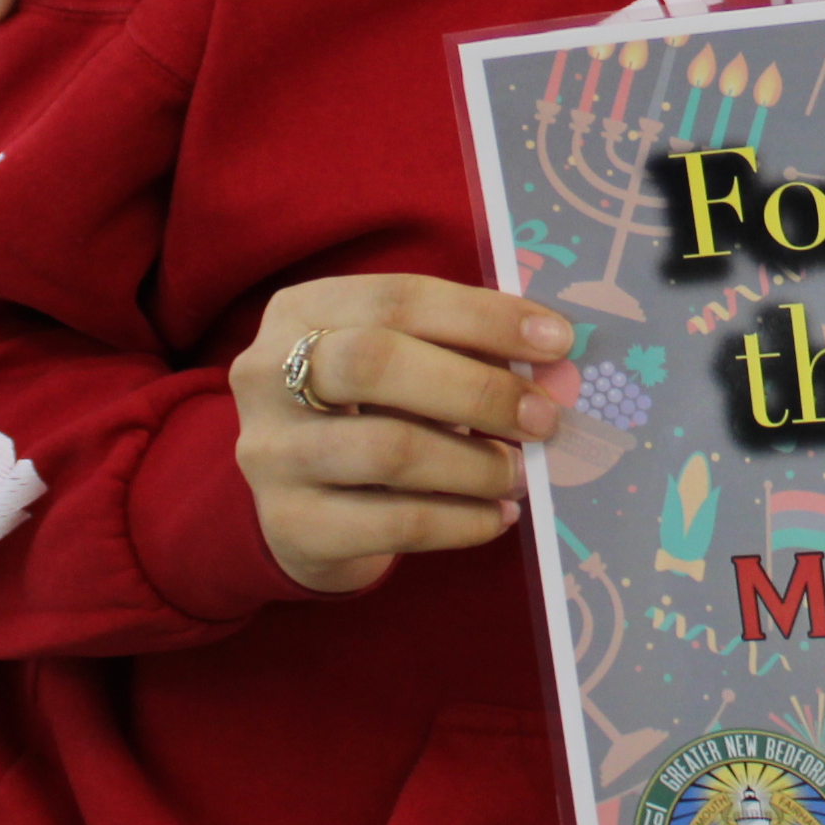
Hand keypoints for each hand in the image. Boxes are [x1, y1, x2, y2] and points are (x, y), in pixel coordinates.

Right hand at [232, 276, 574, 593]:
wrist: (303, 514)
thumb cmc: (369, 416)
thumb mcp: (400, 367)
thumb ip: (460, 353)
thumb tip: (551, 368)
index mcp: (302, 312)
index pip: (398, 298)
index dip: (483, 316)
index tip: (556, 340)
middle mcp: (267, 374)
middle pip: (376, 364)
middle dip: (477, 388)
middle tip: (543, 417)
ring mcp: (271, 453)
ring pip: (388, 450)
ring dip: (475, 463)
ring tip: (520, 473)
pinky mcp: (290, 525)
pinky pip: (392, 523)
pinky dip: (461, 521)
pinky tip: (498, 517)